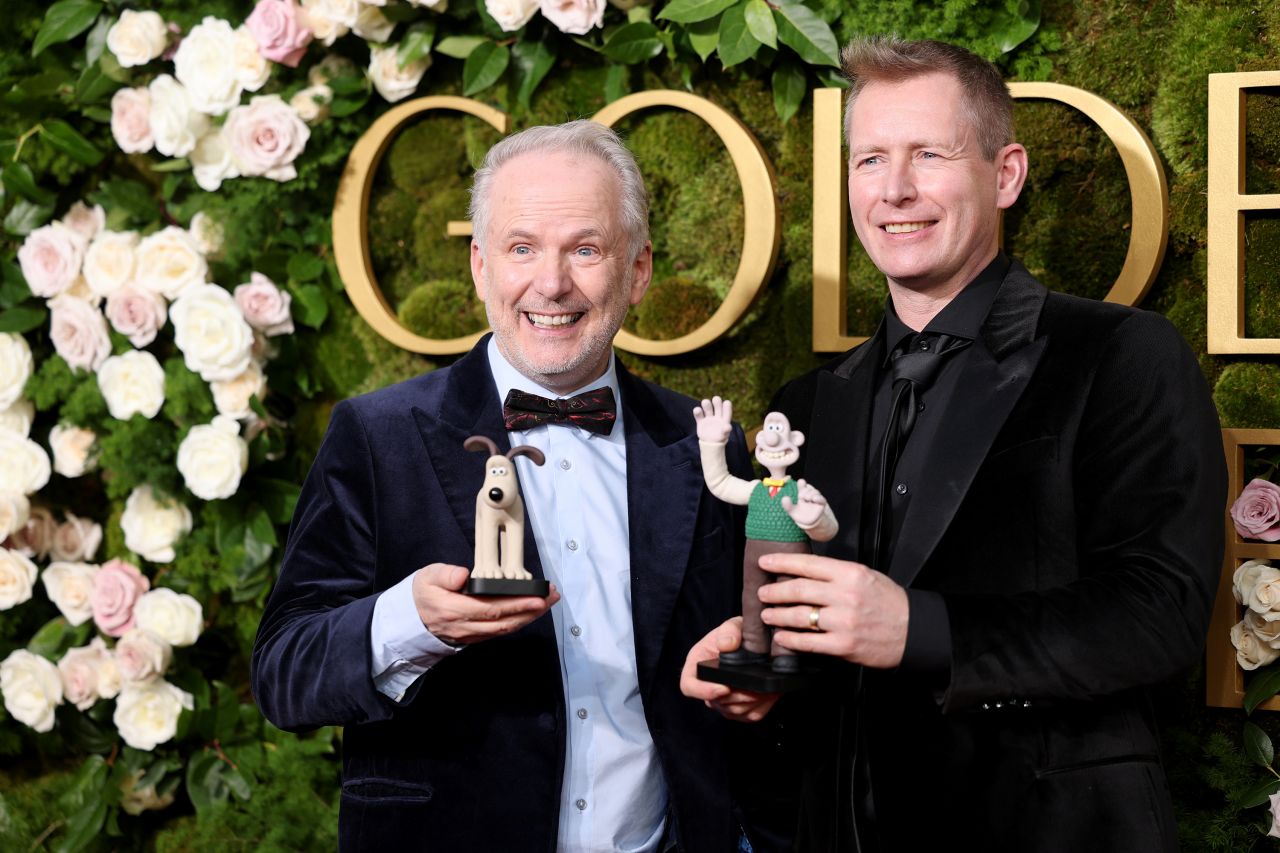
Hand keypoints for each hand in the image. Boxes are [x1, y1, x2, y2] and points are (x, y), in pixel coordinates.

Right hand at [412, 563, 559, 645]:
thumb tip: (463, 575)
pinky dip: (518, 621)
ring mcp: (472, 634)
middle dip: (531, 610)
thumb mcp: (427, 577)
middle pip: (504, 621)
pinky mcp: (476, 636)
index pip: (491, 609)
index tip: (536, 598)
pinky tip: (531, 612)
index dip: (516, 605)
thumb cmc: (422, 594)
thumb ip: (445, 575)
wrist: (411, 618)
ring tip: (547, 602)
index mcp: (454, 610)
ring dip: (529, 616)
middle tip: (552, 597)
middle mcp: (466, 626)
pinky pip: (500, 631)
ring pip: (505, 629)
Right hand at [680, 617, 780, 722]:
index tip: (724, 687)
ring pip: (734, 711)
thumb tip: (727, 644)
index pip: (689, 686)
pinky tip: (769, 692)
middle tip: (757, 684)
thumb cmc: (737, 634)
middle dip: (738, 695)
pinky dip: (762, 706)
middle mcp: (705, 686)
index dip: (704, 691)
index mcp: (697, 665)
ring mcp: (721, 701)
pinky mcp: (739, 710)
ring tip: (767, 686)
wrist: (752, 644)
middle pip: (716, 702)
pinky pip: (749, 715)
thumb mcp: (733, 624)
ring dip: (752, 700)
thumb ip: (730, 630)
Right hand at [693, 396, 732, 443]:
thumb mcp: (724, 435)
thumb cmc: (719, 439)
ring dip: (706, 403)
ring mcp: (708, 418)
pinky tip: (698, 410)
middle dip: (716, 401)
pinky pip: (698, 414)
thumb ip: (726, 430)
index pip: (727, 408)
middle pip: (717, 404)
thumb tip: (728, 427)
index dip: (726, 405)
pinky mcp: (701, 421)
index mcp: (724, 418)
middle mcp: (717, 415)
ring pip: (707, 407)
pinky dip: (697, 411)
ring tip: (705, 403)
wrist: (710, 445)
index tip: (726, 403)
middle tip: (715, 400)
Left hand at [758, 552, 908, 667]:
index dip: (781, 562)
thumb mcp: (865, 576)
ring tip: (767, 615)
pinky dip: (790, 639)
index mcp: (850, 573)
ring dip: (778, 615)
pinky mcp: (843, 645)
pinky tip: (781, 637)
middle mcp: (845, 595)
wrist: (913, 631)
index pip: (808, 564)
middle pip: (798, 590)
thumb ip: (836, 574)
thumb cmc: (888, 602)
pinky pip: (809, 642)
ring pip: (799, 616)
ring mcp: (843, 621)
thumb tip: (804, 572)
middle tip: (763, 593)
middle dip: (774, 591)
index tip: (765, 562)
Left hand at [781, 478, 827, 528]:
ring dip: (810, 494)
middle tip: (801, 497)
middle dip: (805, 491)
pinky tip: (814, 499)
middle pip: (808, 489)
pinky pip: (821, 499)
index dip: (802, 483)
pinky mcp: (821, 504)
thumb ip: (787, 505)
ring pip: (815, 492)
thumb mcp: (792, 511)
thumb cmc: (800, 515)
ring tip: (807, 499)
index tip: (801, 482)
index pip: (802, 486)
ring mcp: (816, 499)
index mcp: (802, 495)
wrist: (808, 524)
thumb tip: (784, 498)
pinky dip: (818, 498)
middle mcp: (809, 495)